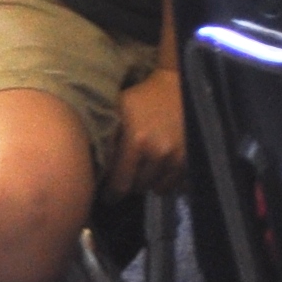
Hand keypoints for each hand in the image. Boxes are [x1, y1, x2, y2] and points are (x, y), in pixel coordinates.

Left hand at [109, 67, 188, 194]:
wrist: (178, 86)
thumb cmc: (141, 99)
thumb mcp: (117, 112)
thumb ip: (106, 140)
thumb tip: (91, 170)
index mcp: (136, 141)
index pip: (120, 185)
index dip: (111, 193)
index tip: (108, 194)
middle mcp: (159, 152)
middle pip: (139, 187)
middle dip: (130, 184)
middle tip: (126, 176)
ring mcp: (178, 156)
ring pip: (158, 187)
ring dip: (148, 182)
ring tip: (142, 170)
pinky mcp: (191, 157)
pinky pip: (176, 183)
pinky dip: (165, 180)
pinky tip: (159, 168)